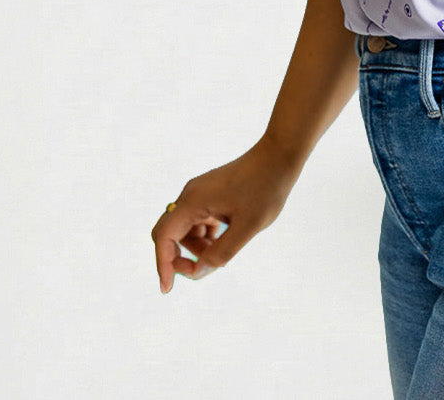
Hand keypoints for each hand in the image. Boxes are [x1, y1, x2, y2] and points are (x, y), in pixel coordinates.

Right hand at [151, 134, 300, 292]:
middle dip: (179, 257)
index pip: (163, 237)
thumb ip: (221, 252)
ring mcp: (200, 193)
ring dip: (197, 247)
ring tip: (224, 250)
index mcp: (193, 201)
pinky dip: (206, 236)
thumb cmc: (266, 188)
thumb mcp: (247, 227)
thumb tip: (196, 273)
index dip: (163, 265)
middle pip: (170, 234)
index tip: (168, 289)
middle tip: (201, 270)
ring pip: (186, 230)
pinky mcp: (211, 194)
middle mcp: (191, 195)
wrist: (280, 155)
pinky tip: (226, 237)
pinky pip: (199, 221)